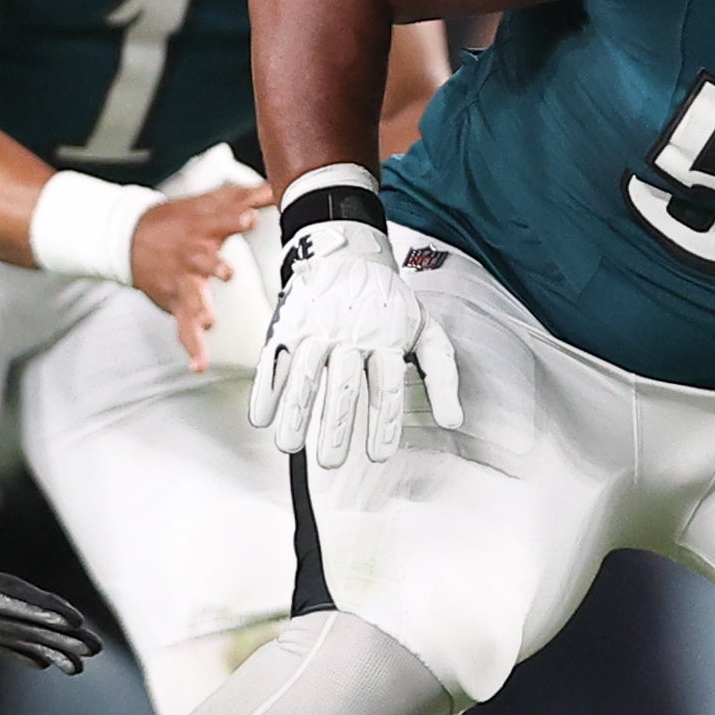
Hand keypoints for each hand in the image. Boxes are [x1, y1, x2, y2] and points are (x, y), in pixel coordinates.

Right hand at [131, 180, 275, 370]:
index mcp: (203, 228)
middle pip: (203, 259)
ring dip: (199, 307)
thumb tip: (276, 186)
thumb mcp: (208, 203)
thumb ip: (245, 196)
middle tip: (226, 272)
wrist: (131, 238)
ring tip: (207, 320)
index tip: (249, 218)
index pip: (222, 220)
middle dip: (215, 265)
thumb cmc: (178, 221)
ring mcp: (182, 280)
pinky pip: (184, 328)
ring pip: (191, 296)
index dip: (236, 218)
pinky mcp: (176, 302)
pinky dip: (192, 347)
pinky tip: (199, 364)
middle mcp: (192, 255)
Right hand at [248, 218, 460, 465]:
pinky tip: (263, 418)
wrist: (348, 254)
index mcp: (386, 339)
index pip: (386, 387)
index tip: (378, 455)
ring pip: (305, 373)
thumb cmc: (388, 303)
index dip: (383, 424)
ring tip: (290, 445)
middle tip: (332, 461)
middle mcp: (351, 335)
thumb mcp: (426, 331)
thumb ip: (442, 376)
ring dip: (295, 412)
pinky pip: (274, 360)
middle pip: (343, 384)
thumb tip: (452, 420)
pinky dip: (266, 390)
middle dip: (336, 426)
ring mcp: (316, 329)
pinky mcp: (288, 325)